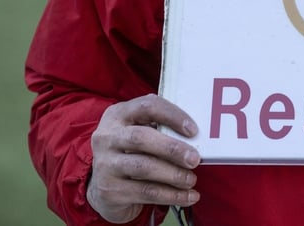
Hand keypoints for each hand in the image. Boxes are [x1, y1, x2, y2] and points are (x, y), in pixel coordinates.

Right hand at [87, 94, 200, 223]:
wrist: (106, 189)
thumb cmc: (134, 153)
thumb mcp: (142, 134)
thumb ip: (162, 129)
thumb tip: (198, 136)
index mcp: (118, 115)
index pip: (147, 106)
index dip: (172, 116)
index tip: (193, 130)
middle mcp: (106, 137)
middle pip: (141, 138)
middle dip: (172, 149)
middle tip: (195, 159)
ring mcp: (104, 164)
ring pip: (143, 167)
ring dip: (173, 174)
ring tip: (191, 179)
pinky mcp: (109, 190)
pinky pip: (145, 192)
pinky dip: (171, 195)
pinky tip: (188, 196)